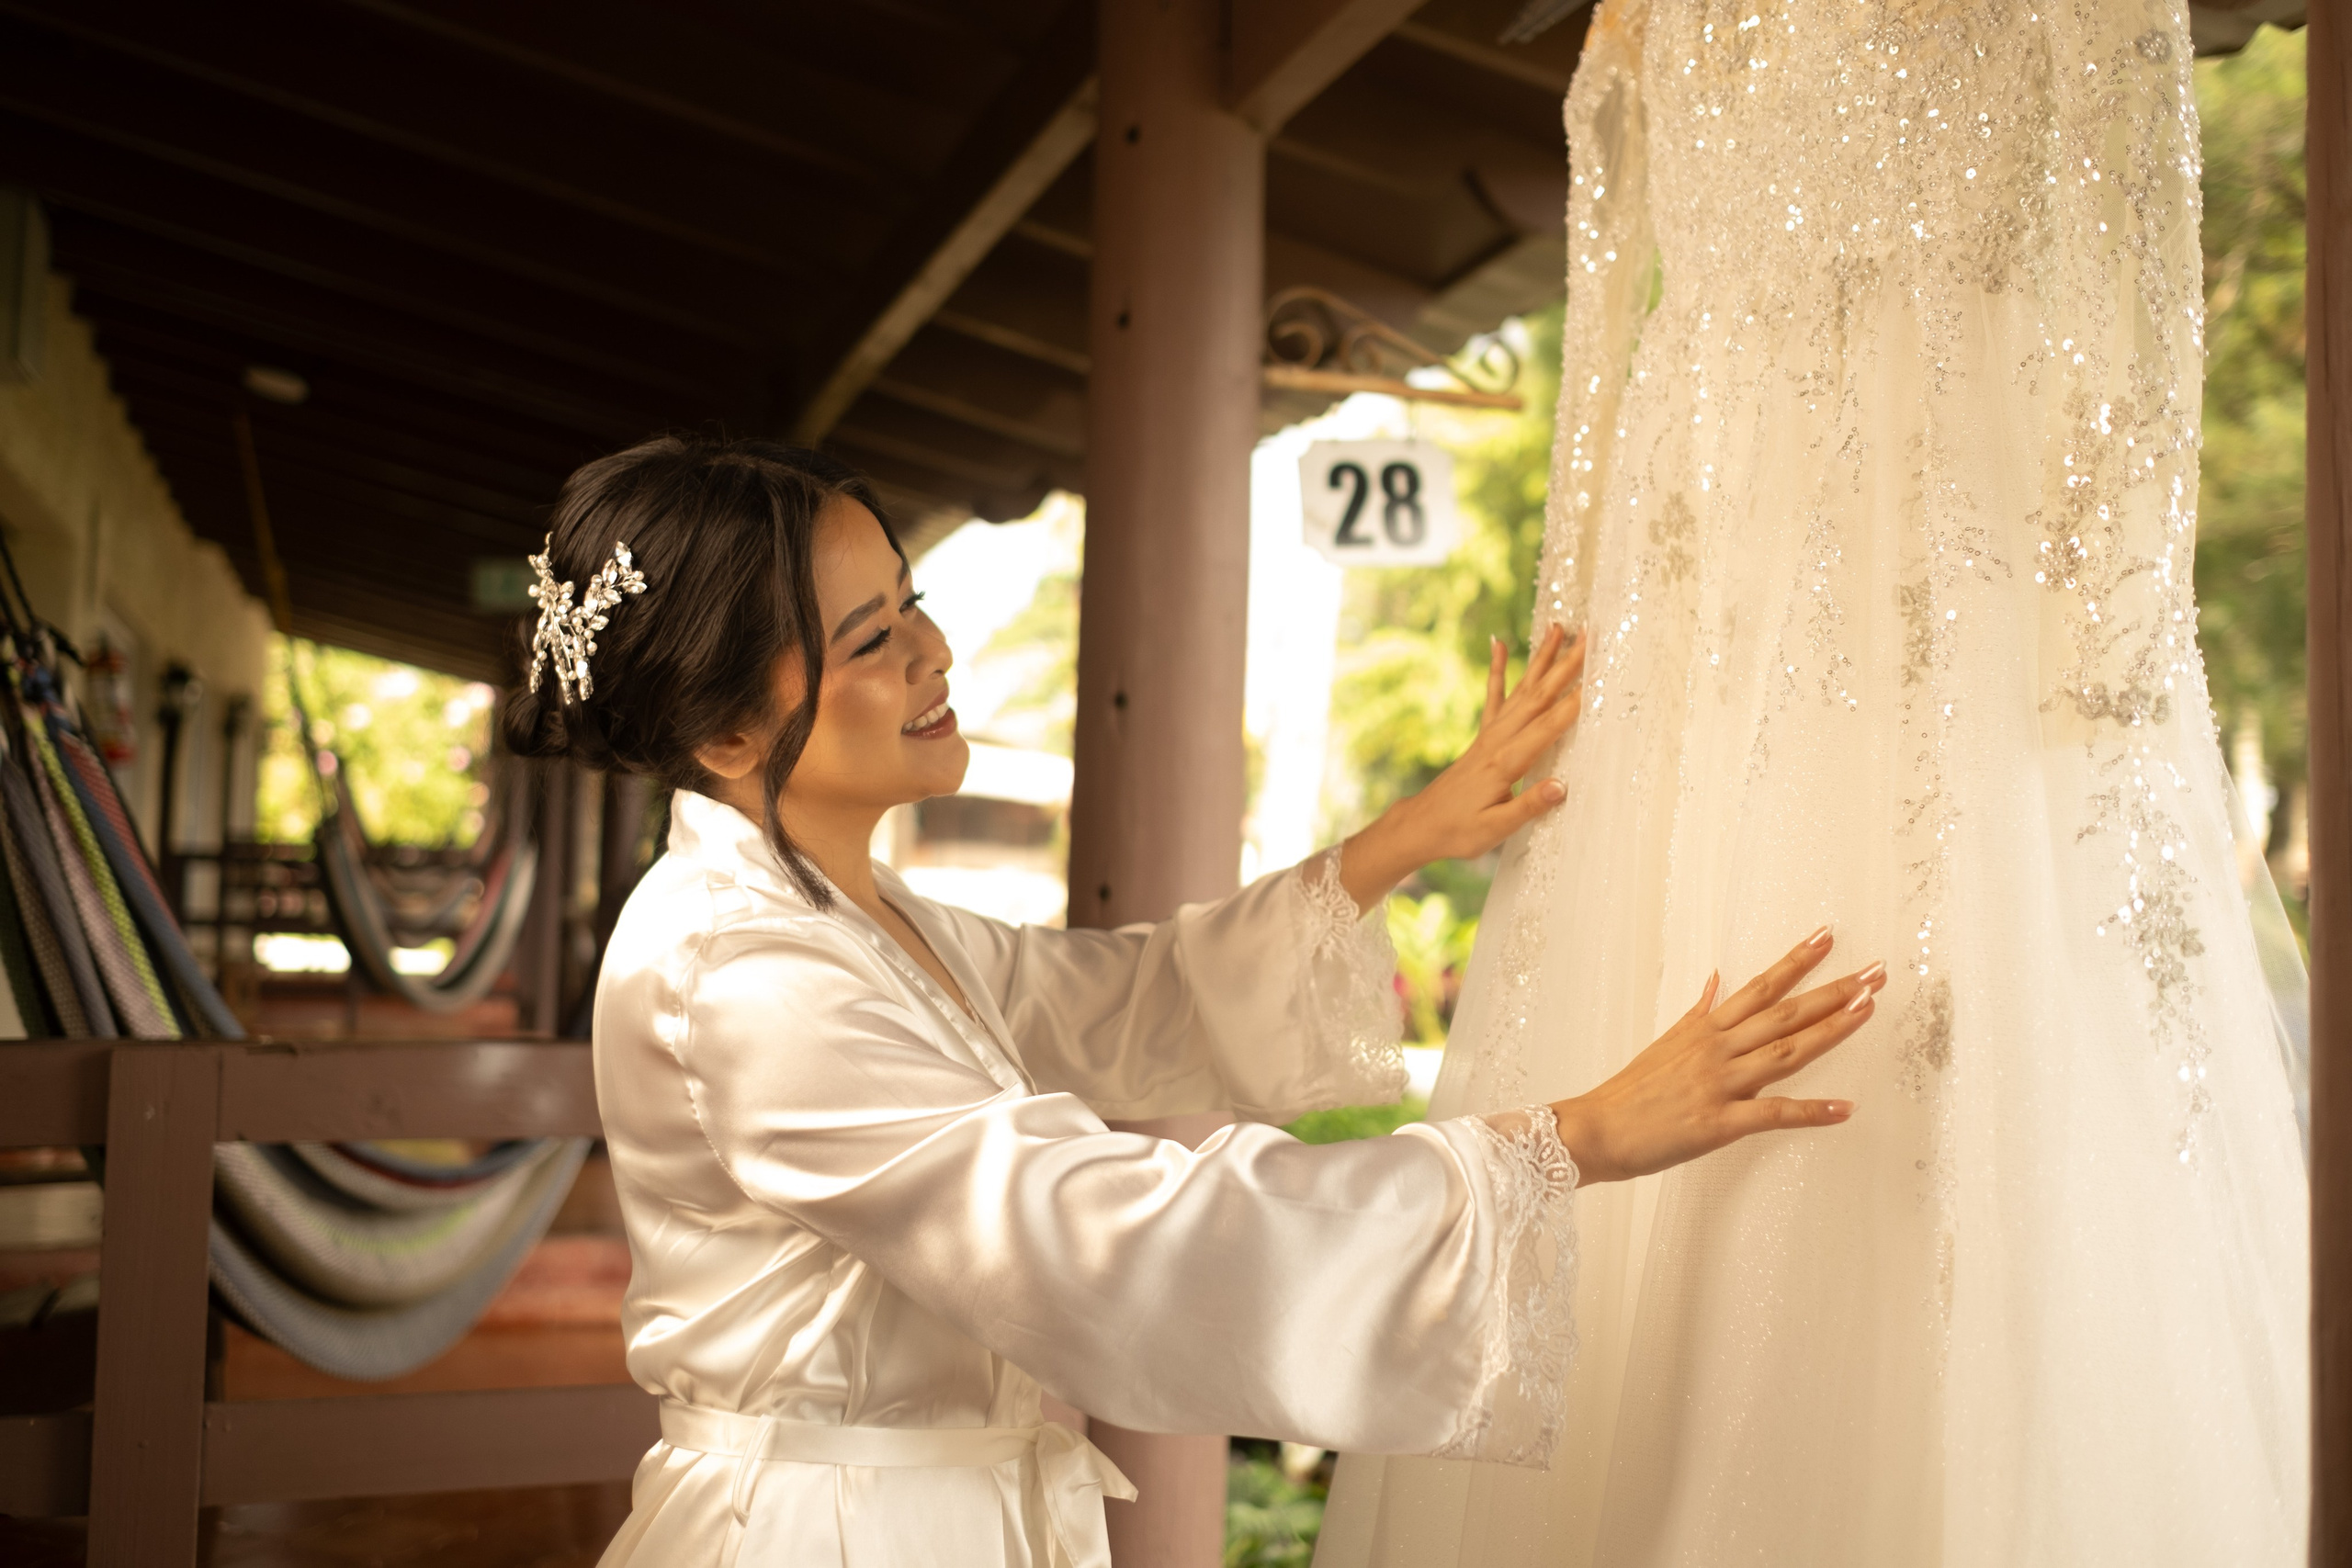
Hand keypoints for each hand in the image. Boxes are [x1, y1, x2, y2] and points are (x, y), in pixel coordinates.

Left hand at [1337, 623, 1585, 911]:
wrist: (1421, 825)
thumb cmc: (1458, 831)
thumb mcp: (1495, 829)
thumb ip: (1528, 807)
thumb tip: (1561, 787)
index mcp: (1505, 764)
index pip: (1546, 729)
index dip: (1573, 704)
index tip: (1597, 678)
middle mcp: (1498, 742)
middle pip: (1538, 698)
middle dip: (1565, 667)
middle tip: (1588, 638)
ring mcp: (1489, 735)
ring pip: (1522, 690)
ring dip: (1542, 659)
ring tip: (1560, 628)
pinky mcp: (1482, 737)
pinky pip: (1493, 696)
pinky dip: (1498, 669)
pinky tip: (1499, 643)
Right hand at [1544, 928, 1885, 1183]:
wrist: (1595, 1130)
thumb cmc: (1630, 1092)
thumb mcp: (1664, 1041)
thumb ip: (1698, 1011)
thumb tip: (1716, 979)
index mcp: (1706, 1028)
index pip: (1761, 985)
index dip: (1797, 960)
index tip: (1828, 936)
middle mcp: (1717, 1049)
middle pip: (1785, 1012)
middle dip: (1833, 990)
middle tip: (1874, 972)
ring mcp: (1720, 1084)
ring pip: (1785, 1052)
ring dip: (1830, 1031)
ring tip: (1868, 1010)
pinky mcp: (1720, 1123)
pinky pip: (1772, 1114)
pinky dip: (1811, 1112)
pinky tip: (1844, 1108)